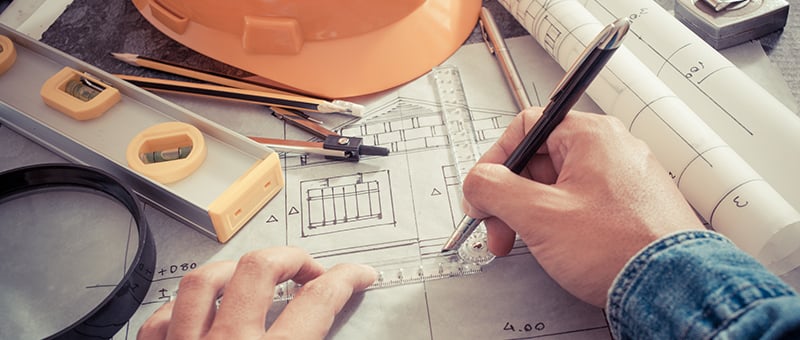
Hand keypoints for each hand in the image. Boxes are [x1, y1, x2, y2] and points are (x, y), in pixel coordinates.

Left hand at [138, 246, 375, 338]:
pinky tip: (198, 309)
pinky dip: (182, 307)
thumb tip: (331, 329)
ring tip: (252, 273)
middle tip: (309, 270)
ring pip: (204, 281)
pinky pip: (161, 317)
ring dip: (234, 270)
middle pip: (259, 270)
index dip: (346, 280)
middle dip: (291, 259)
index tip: (357, 274)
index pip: (317, 303)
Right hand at [461, 108, 703, 306]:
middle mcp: (611, 149)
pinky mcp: (632, 204)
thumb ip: (494, 189)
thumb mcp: (538, 215)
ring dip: (532, 213)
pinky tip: (558, 246)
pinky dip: (560, 221)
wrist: (673, 288)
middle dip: (510, 197)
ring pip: (559, 184)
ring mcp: (624, 177)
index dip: (495, 162)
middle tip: (500, 228)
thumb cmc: (621, 248)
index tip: (482, 192)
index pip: (525, 128)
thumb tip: (476, 183)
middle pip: (540, 160)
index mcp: (591, 135)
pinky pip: (582, 202)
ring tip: (528, 243)